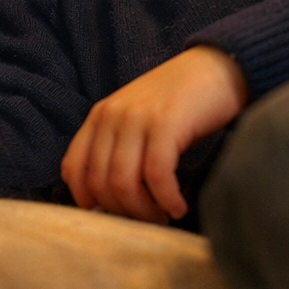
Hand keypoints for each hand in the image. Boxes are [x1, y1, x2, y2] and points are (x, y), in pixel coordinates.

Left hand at [61, 44, 248, 223]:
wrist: (216, 67)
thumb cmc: (178, 103)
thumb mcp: (135, 120)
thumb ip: (117, 148)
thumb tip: (107, 200)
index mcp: (99, 116)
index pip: (73, 169)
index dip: (88, 201)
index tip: (112, 217)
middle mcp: (111, 116)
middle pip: (100, 183)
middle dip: (123, 213)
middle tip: (148, 221)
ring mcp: (137, 118)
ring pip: (123, 183)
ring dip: (145, 211)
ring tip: (164, 216)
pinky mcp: (166, 124)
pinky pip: (156, 175)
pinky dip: (166, 199)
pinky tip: (178, 207)